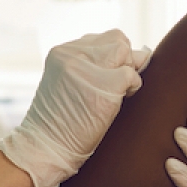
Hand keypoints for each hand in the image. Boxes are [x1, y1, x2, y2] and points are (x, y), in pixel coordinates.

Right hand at [0, 30, 152, 186]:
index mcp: (62, 52)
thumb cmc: (61, 121)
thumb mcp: (69, 82)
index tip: (106, 77)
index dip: (112, 57)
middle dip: (123, 60)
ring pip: (125, 53)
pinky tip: (119, 102)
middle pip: (117, 39)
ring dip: (128, 72)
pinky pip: (132, 76)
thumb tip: (140, 54)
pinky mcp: (103, 85)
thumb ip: (94, 65)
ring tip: (115, 93)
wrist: (45, 147)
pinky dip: (132, 88)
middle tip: (115, 86)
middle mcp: (71, 54)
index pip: (103, 39)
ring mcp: (87, 68)